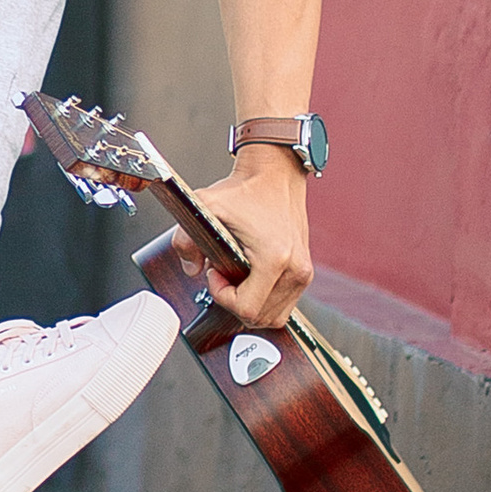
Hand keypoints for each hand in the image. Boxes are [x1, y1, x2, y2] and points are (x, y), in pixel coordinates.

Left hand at [173, 148, 311, 328]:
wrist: (275, 174)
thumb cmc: (246, 190)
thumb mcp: (204, 207)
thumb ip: (185, 239)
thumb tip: (190, 270)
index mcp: (275, 259)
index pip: (246, 308)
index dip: (222, 296)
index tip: (214, 273)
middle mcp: (295, 270)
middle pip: (261, 318)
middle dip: (234, 301)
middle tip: (223, 274)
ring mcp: (304, 272)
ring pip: (274, 316)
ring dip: (250, 303)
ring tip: (236, 276)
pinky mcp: (305, 271)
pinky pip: (284, 303)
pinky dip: (264, 299)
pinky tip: (250, 277)